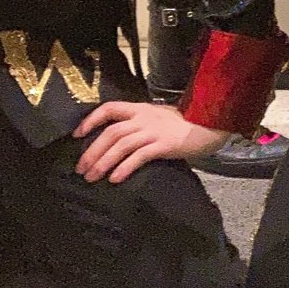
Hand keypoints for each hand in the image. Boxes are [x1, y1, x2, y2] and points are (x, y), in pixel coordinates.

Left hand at [74, 100, 229, 183]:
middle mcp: (144, 117)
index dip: (90, 120)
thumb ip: (141, 124)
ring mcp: (154, 130)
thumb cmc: (185, 123)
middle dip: (92, 151)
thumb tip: (119, 141)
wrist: (211, 125)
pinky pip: (139, 156)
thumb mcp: (159, 117)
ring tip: (92, 177)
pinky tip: (115, 179)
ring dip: (103, 162)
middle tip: (81, 169)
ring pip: (121, 145)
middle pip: (111, 132)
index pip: (109, 108)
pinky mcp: (164, 145)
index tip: (77, 135)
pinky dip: (124, 168)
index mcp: (140, 108)